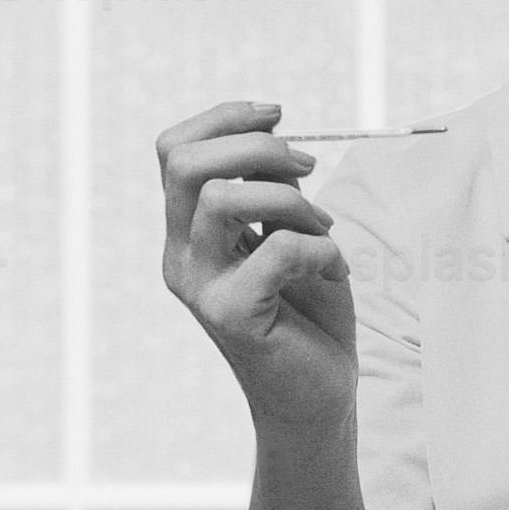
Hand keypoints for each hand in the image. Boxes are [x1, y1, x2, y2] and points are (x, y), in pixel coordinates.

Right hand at [157, 98, 359, 434]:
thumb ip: (272, 190)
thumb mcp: (289, 233)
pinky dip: (319, 248)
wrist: (318, 396)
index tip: (279, 114)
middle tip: (309, 168)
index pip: (174, 150)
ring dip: (292, 200)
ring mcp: (200, 288)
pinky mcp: (232, 316)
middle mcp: (180, 256)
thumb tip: (277, 139)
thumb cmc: (308, 313)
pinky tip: (334, 269)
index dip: (225, 118)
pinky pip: (276, 250)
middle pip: (186, 163)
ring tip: (323, 229)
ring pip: (222, 198)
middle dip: (256, 147)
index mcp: (186, 231)